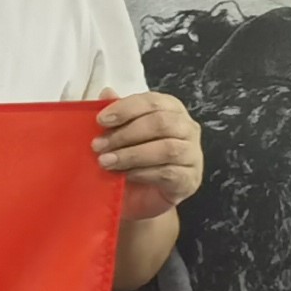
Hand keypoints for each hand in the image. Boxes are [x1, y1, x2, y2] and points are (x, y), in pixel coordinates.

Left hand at [94, 90, 201, 220]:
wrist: (142, 197)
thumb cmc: (132, 159)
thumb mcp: (119, 135)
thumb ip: (116, 114)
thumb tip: (106, 92)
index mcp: (171, 109)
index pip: (153, 101)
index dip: (126, 108)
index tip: (101, 120)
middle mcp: (187, 128)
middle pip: (161, 123)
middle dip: (125, 134)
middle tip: (98, 145)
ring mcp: (193, 154)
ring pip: (167, 149)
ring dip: (132, 155)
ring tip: (106, 161)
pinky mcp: (190, 179)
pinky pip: (169, 173)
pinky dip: (143, 173)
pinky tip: (124, 175)